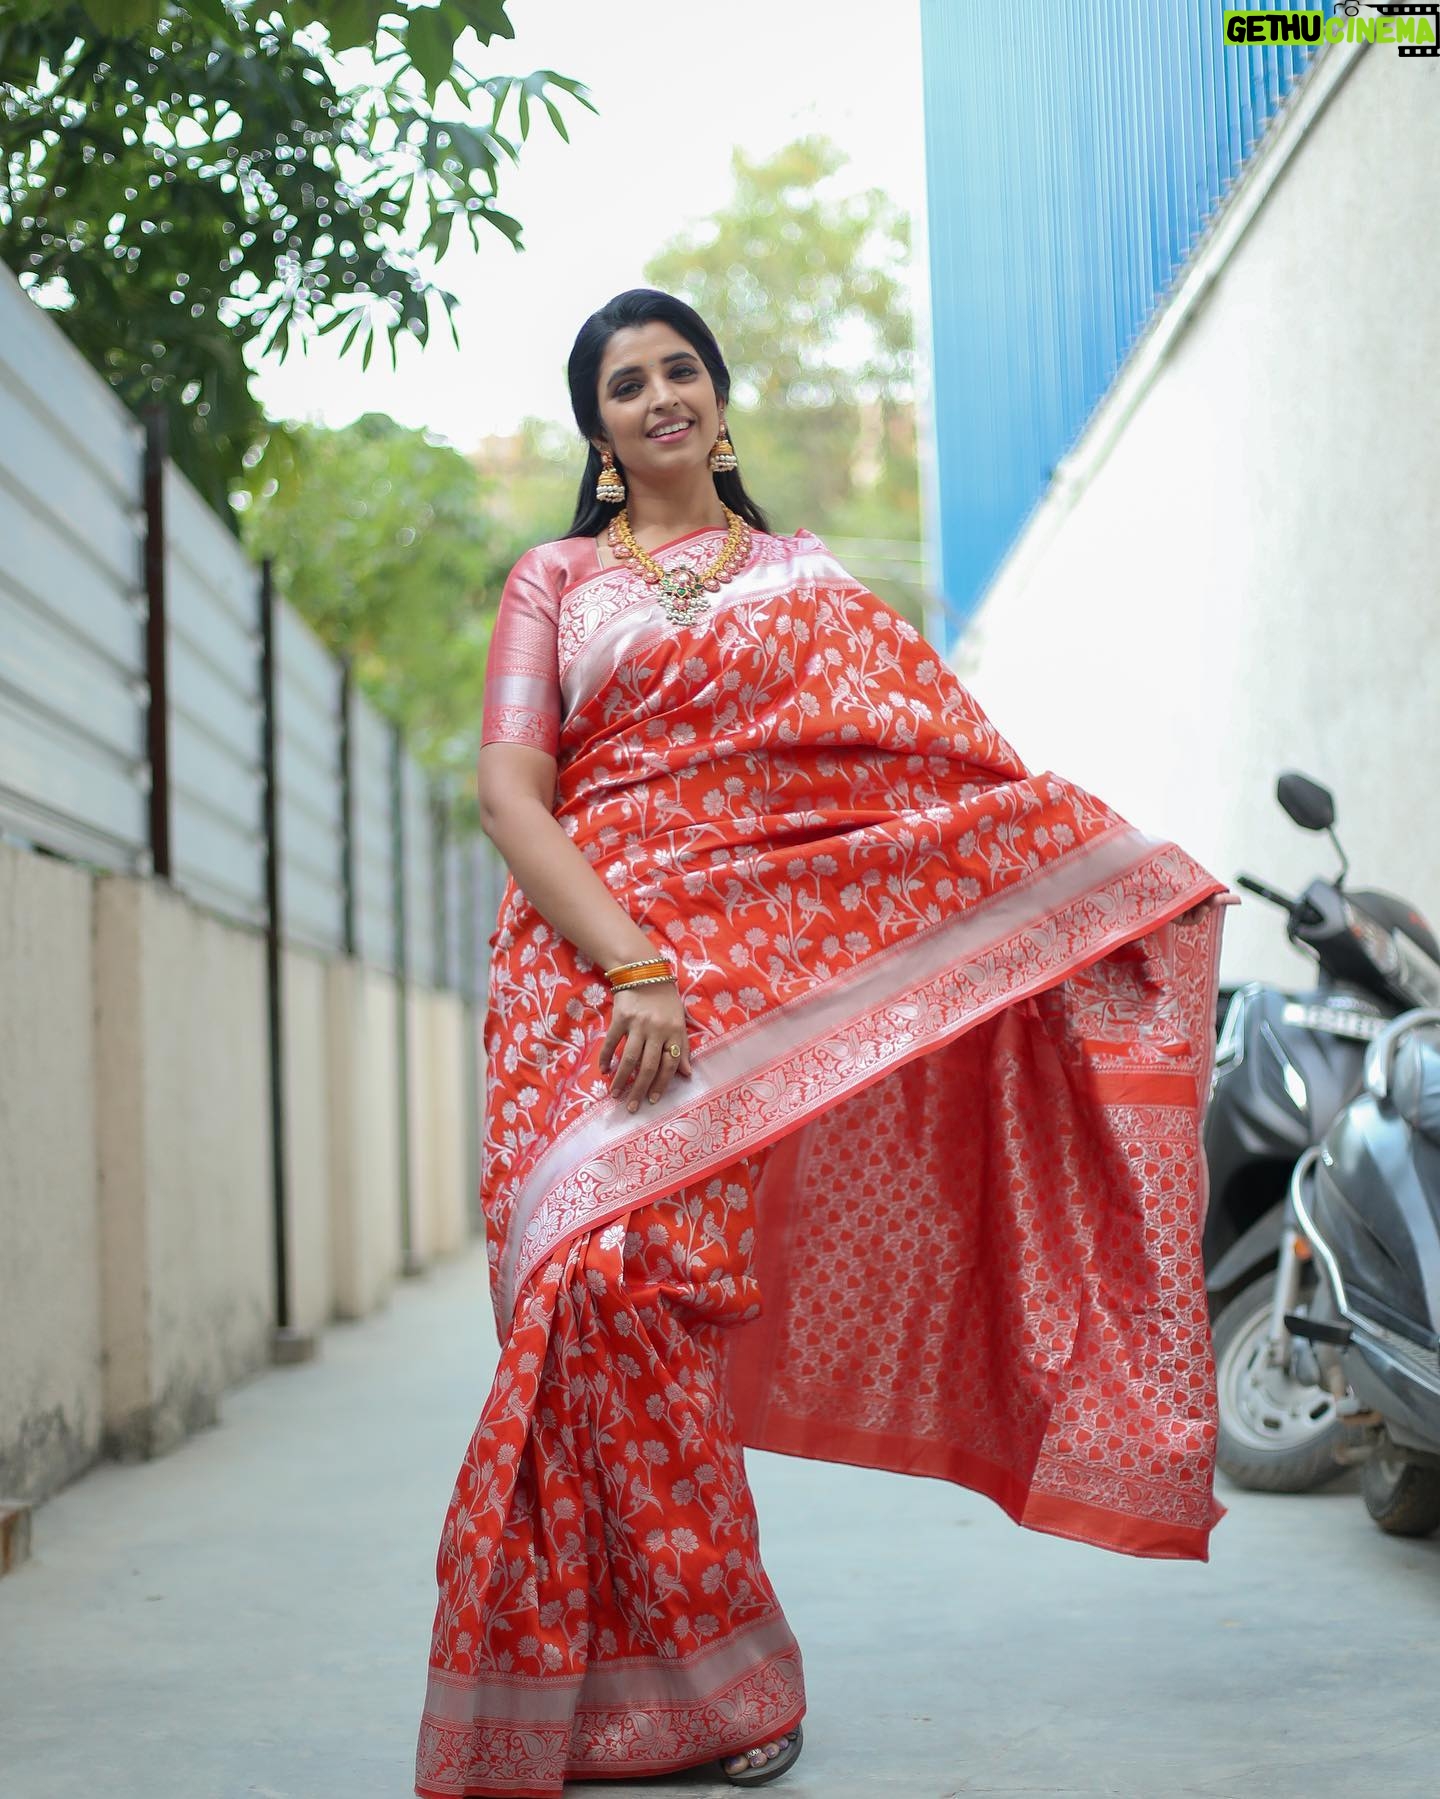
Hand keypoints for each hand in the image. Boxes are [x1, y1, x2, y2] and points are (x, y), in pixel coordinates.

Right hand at [600, 979, 693, 1110]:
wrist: (644, 971)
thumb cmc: (665, 1000)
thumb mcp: (679, 1021)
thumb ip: (683, 1048)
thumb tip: (687, 1074)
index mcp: (675, 1031)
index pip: (670, 1063)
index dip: (662, 1084)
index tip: (652, 1100)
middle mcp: (658, 1029)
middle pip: (649, 1066)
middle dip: (640, 1089)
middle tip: (631, 1107)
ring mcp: (638, 1023)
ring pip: (630, 1058)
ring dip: (622, 1079)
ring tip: (615, 1095)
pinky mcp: (621, 1017)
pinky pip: (611, 1042)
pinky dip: (606, 1058)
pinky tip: (604, 1071)